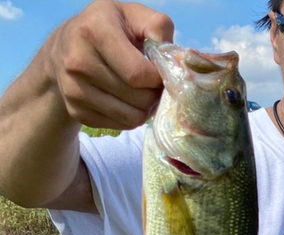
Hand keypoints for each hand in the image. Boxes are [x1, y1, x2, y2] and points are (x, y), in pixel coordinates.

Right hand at [46, 0, 173, 128]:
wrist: (64, 47)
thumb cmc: (107, 28)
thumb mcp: (133, 14)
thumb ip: (158, 28)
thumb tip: (172, 60)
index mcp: (95, 32)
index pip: (137, 74)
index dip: (158, 79)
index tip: (161, 74)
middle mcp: (78, 62)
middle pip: (136, 98)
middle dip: (154, 95)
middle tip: (154, 86)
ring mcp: (74, 90)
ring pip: (130, 117)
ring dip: (144, 110)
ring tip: (144, 95)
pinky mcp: (76, 112)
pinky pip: (119, 126)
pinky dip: (129, 117)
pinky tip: (128, 102)